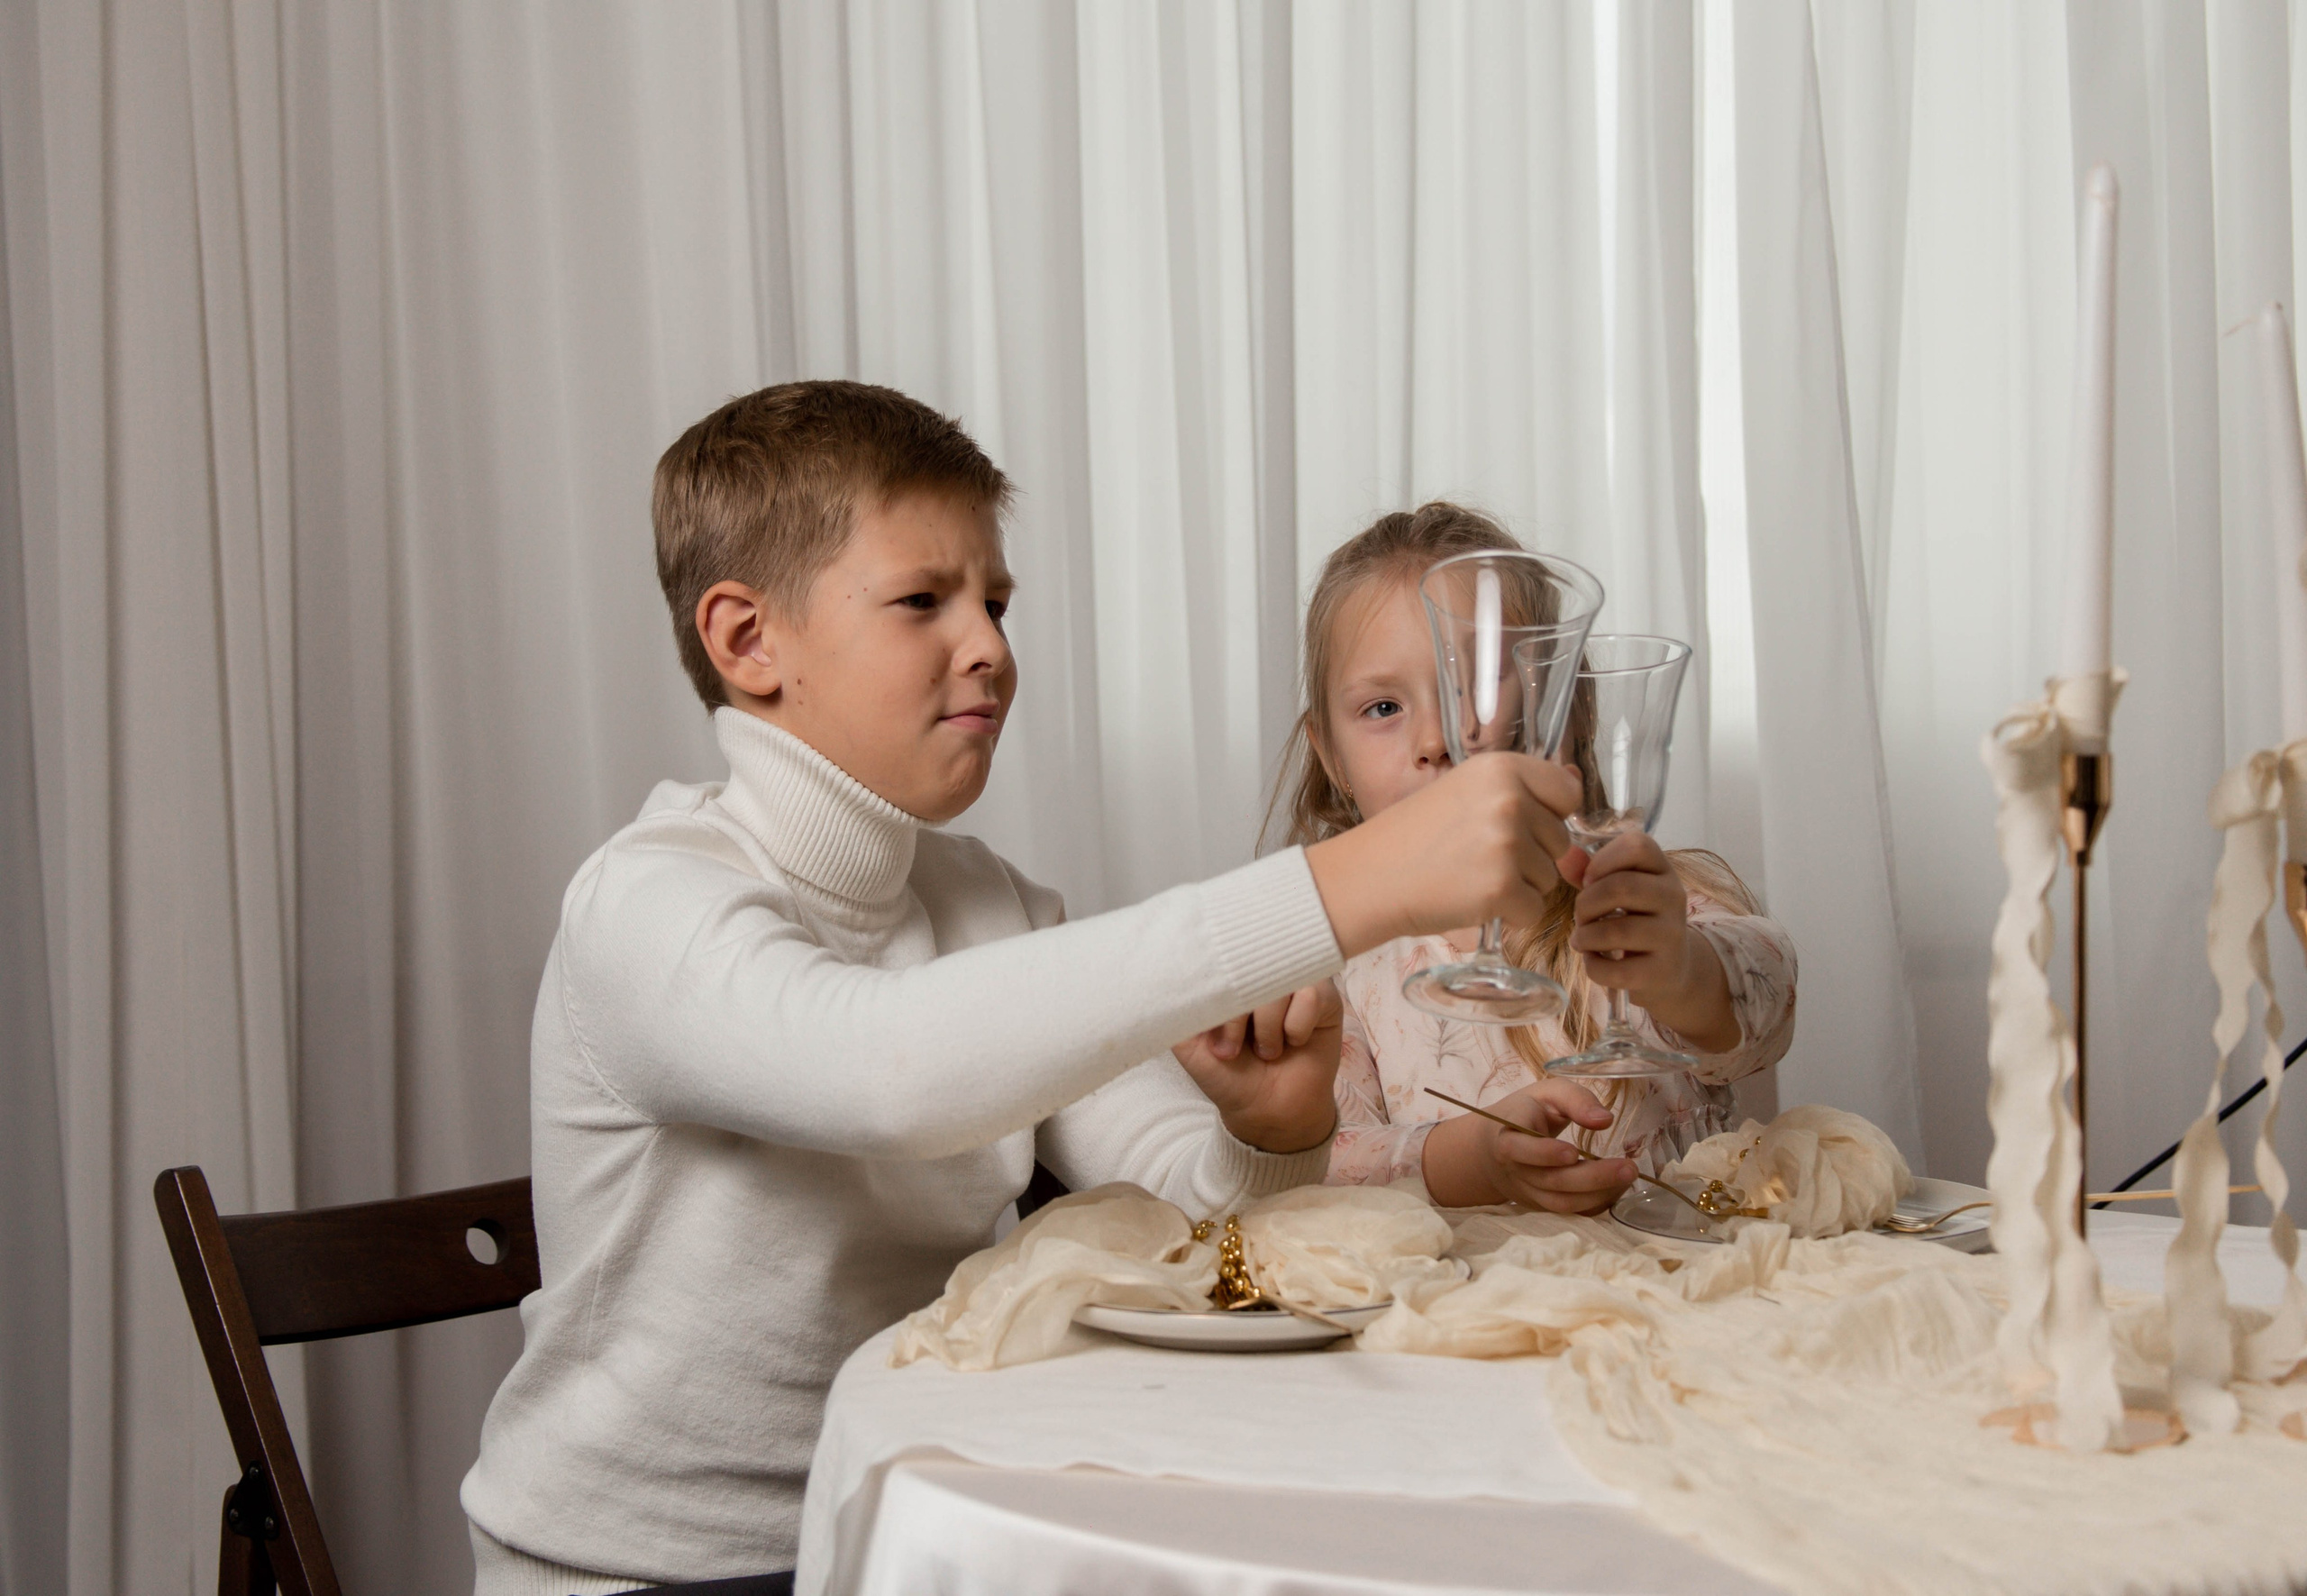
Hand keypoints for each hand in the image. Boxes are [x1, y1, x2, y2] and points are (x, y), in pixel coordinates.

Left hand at [1171, 982, 1342, 1153]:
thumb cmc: (1229, 1076)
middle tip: (1230, 1051)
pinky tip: (1294, 1042)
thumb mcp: (1189, 1046)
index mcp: (1229, 979)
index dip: (1215, 995)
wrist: (1267, 1112)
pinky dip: (1297, 1026)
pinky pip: (1311, 995)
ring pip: (1281, 982)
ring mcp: (1295, 982)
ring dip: (1268, 1026)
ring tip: (1266, 1052)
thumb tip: (1162, 975)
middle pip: (1250, 967)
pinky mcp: (1325, 998)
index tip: (1213, 1037)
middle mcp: (1262, 974)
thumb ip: (1177, 1011)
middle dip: (1236, 1016)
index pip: (1220, 957)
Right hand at [1303, 753, 1581, 957]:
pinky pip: (1533, 910)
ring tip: (1469, 876)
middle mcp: (1510, 800)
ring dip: (1518, 885)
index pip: (1568, 792)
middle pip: (1560, 840)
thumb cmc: (1412, 838)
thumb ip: (1518, 792)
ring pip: (1549, 877)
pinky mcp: (1502, 888)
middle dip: (1531, 856)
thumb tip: (1576, 788)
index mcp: (1501, 768)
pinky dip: (1508, 914)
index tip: (1521, 826)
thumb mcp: (1464, 792)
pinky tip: (1470, 900)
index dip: (1550, 815)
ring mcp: (1507, 844)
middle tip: (1478, 856)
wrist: (1369, 877)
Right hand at [1420, 1079, 1633, 1213]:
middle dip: (1592, 1177)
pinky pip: (1569, 1210)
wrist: (1491, 1149)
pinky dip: (1595, 1203)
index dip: (1544, 1153)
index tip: (1572, 1152)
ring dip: (1598, 1193)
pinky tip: (1617, 1188)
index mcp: (1508, 1135)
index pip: (1518, 1149)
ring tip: (1628, 1176)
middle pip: (1550, 1180)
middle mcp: (1515, 1169)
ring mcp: (1527, 1191)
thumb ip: (1575, 1099)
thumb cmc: (1525, 1113)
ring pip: (1561, 1202)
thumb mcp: (1546, 1094)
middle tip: (1628, 1167)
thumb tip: (1605, 1120)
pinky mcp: (1540, 1205)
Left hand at [1559, 835, 1738, 1051]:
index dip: (1602, 860)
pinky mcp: (1662, 971)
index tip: (1588, 881)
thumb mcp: (1619, 889)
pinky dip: (1593, 966)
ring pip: (1616, 931)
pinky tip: (1594, 960)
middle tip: (1580, 917)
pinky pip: (1616, 970)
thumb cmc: (1635, 919)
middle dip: (1585, 904)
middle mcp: (1674, 897)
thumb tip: (1564, 857)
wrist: (1671, 967)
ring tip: (1581, 940)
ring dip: (1585, 937)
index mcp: (1663, 869)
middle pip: (1620, 887)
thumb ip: (1589, 871)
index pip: (1637, 845)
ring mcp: (1672, 935)